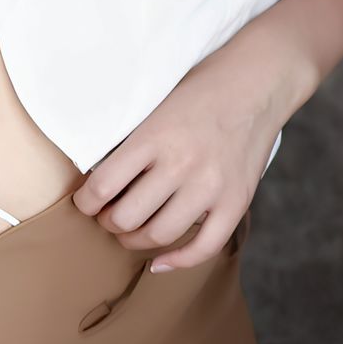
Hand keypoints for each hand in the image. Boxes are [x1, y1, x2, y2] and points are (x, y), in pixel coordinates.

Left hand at [70, 39, 285, 272]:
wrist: (257, 82)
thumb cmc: (200, 89)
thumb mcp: (156, 104)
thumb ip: (133, 142)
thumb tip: (100, 180)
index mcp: (155, 136)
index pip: (103, 186)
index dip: (85, 202)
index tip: (85, 202)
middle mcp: (182, 164)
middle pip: (126, 217)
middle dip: (108, 223)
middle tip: (108, 217)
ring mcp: (212, 186)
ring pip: (160, 235)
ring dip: (135, 241)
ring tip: (130, 232)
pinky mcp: (236, 201)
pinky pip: (204, 246)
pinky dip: (178, 260)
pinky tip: (161, 261)